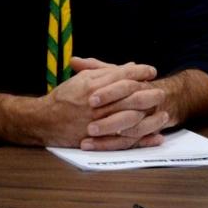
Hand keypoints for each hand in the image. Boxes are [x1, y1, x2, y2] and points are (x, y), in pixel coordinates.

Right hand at [31, 59, 161, 148]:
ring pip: (130, 120)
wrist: (42, 121)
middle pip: (129, 98)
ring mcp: (97, 124)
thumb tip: (131, 66)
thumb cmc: (64, 98)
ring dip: (150, 119)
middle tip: (162, 93)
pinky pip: (124, 142)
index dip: (139, 72)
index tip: (152, 71)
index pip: (122, 77)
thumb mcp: (83, 79)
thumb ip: (107, 72)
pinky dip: (142, 140)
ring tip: (165, 115)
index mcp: (93, 87)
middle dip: (149, 95)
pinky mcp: (97, 140)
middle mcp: (97, 105)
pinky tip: (156, 137)